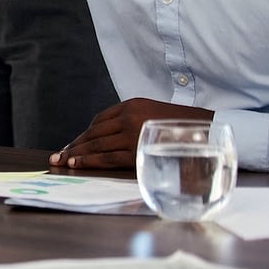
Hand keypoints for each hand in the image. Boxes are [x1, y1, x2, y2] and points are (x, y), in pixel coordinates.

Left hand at [50, 98, 214, 170]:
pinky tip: (77, 163)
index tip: (74, 143)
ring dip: (77, 153)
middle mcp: (128, 116)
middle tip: (59, 155)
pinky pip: (107, 156)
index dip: (85, 133)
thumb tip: (115, 137)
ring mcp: (132, 133)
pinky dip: (89, 160)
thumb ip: (135, 122)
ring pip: (96, 144)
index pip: (99, 120)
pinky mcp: (137, 150)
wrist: (209, 131)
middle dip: (75, 144)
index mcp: (132, 105)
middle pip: (94, 132)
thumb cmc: (183, 127)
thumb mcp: (154, 115)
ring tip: (63, 161)